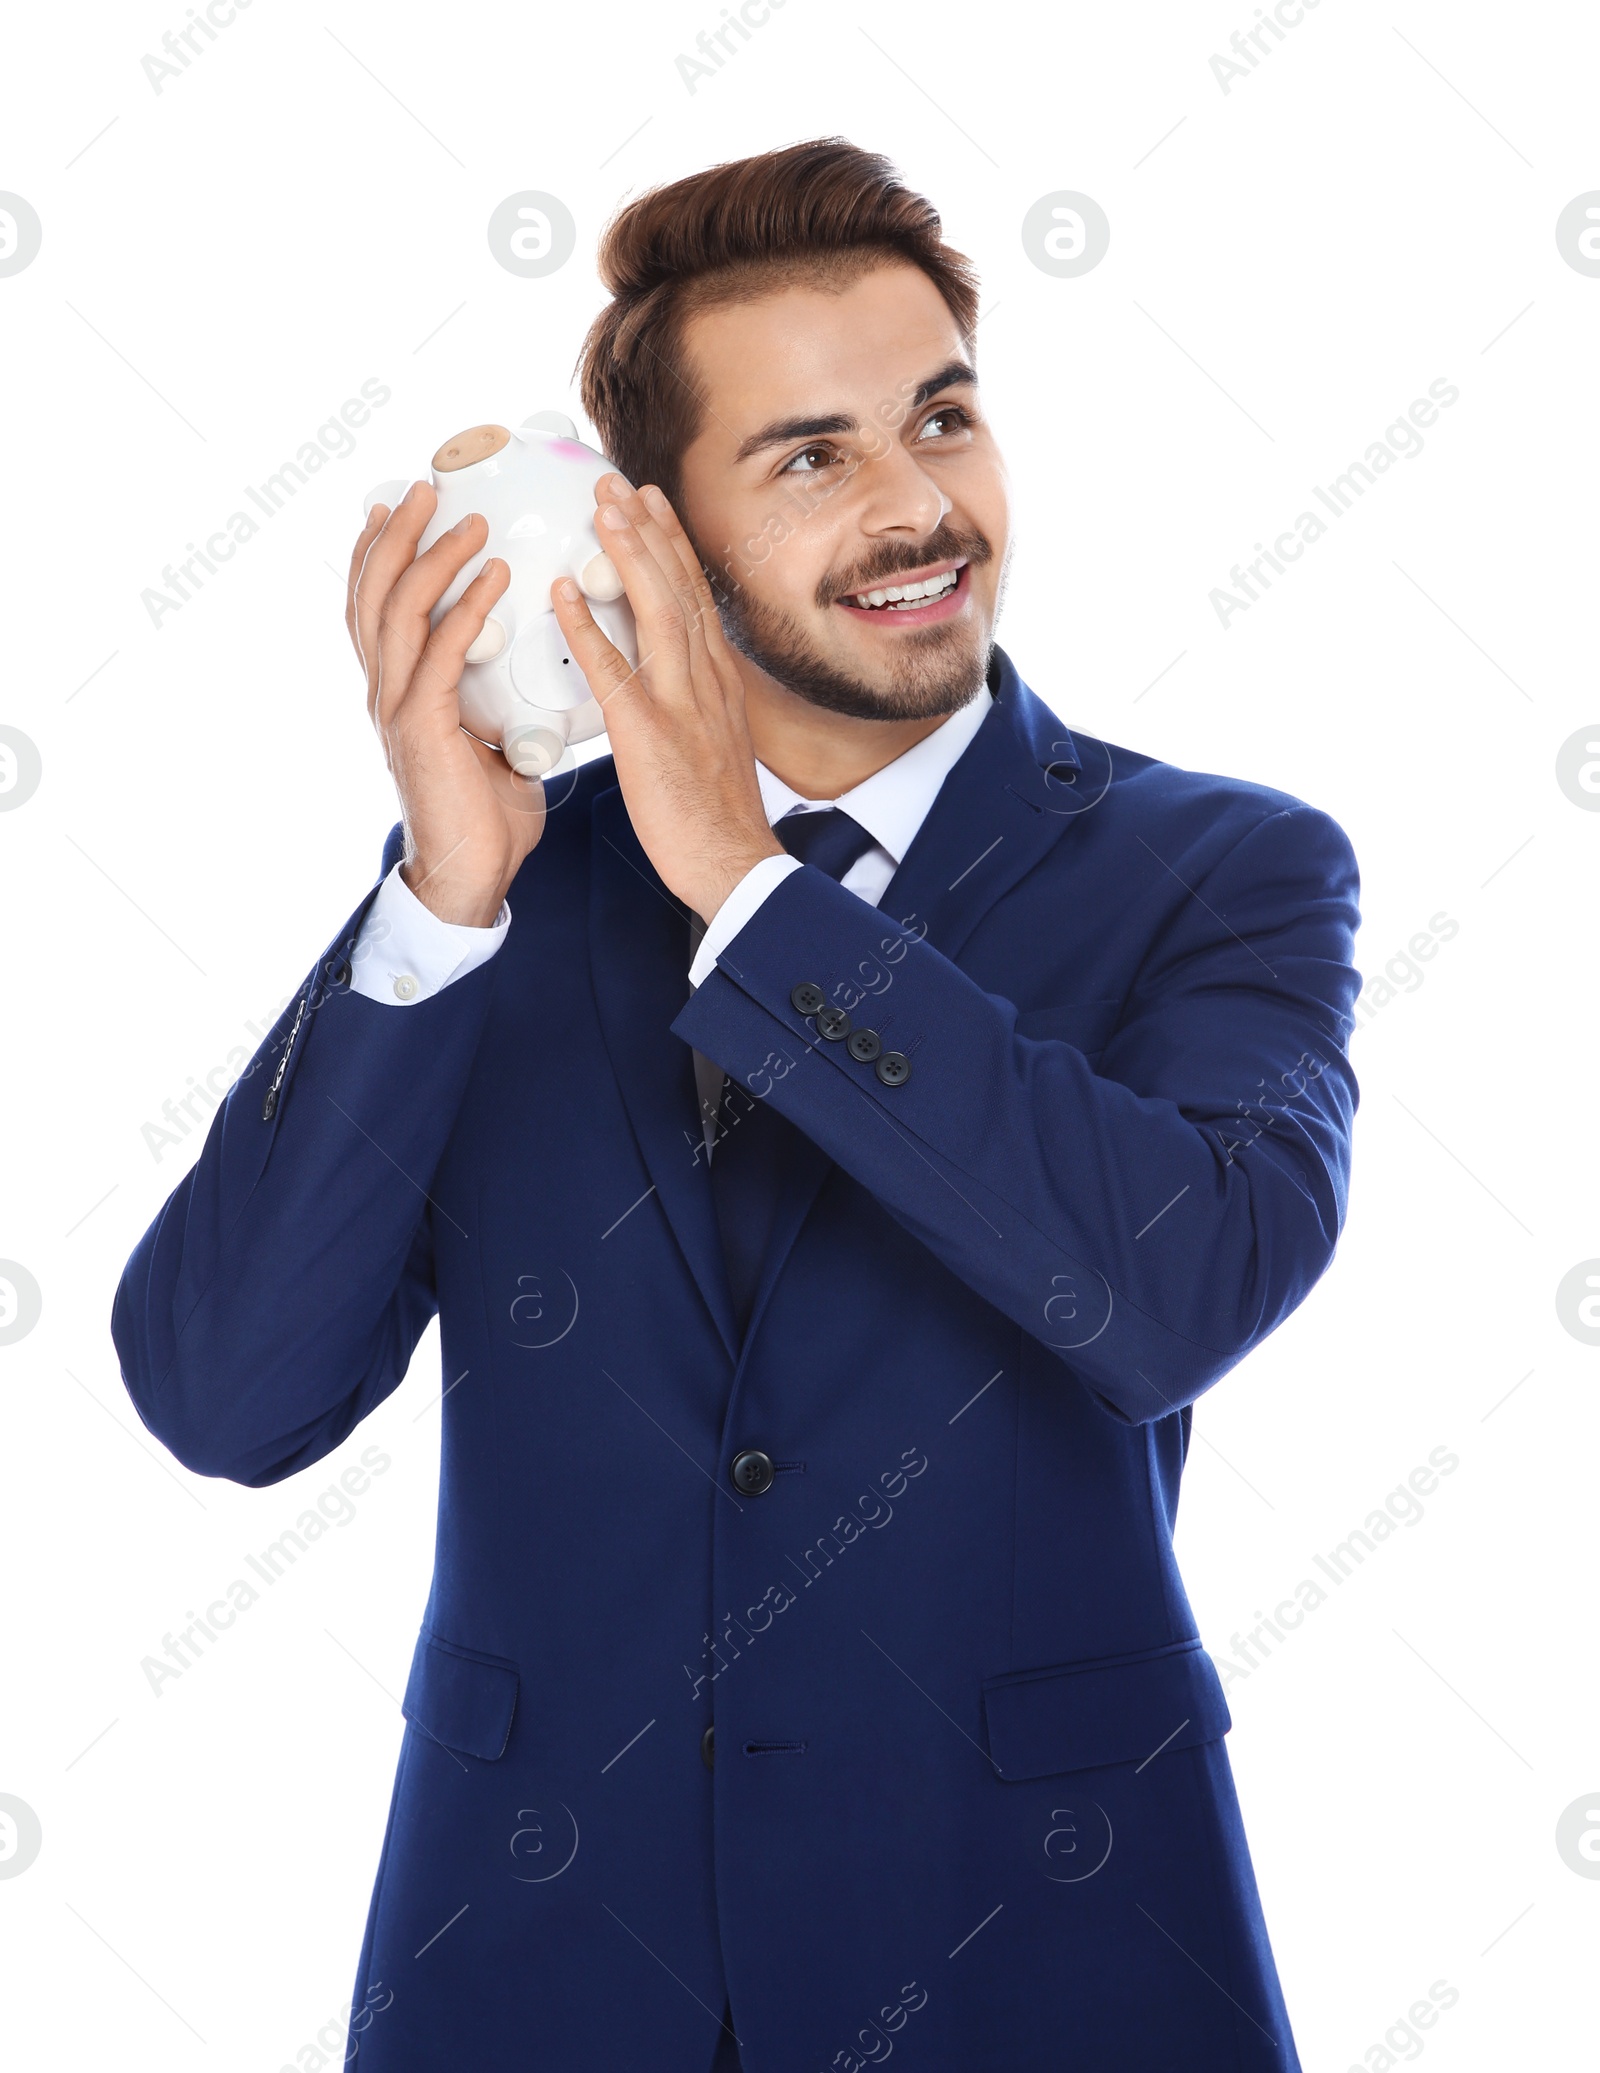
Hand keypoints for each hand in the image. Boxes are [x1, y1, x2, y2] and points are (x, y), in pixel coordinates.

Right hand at [346, 482, 542, 926]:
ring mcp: (397, 709)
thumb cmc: (487, 815)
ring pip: (398, 611)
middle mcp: (385, 692)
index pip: (373, 606)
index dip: (379, 552)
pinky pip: (439, 653)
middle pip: (372, 593)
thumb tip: (530, 671)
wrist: (473, 878)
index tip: (398, 505)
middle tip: (424, 485)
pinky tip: (494, 577)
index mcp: (397, 691)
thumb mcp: (491, 740)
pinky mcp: (421, 729)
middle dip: (395, 534)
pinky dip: (465, 607)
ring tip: (467, 519)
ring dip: (433, 557)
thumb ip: (495, 700)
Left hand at [550, 475, 781, 920]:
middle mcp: (705, 679)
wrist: (734, 865)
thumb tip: (673, 677)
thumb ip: (693, 700)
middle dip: (649, 529)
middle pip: (680, 587)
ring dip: (628, 554)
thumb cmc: (716, 814)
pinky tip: (563, 593)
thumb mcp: (715, 741)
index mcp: (717, 681)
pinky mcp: (651, 735)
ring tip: (601, 508)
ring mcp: (681, 703)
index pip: (696, 595)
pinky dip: (589, 627)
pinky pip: (615, 671)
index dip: (671, 544)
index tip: (649, 502)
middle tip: (617, 480)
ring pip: (658, 611)